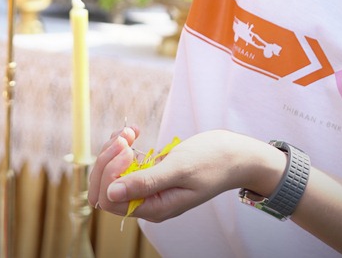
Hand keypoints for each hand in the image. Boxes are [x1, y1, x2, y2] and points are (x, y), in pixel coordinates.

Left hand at [90, 128, 281, 222]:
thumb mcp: (179, 169)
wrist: (235, 155)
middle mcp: (147, 201)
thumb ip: (146, 182)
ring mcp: (148, 186)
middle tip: (126, 138)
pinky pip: (123, 162)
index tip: (128, 151)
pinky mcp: (150, 172)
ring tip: (131, 132)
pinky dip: (123, 145)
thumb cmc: (213, 161)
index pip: (109, 200)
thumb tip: (111, 194)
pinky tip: (134, 132)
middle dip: (109, 159)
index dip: (110, 174)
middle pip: (106, 187)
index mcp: (154, 208)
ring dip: (114, 149)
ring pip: (112, 172)